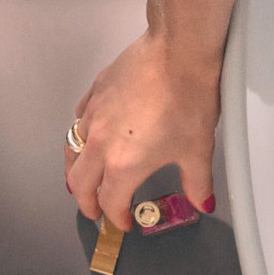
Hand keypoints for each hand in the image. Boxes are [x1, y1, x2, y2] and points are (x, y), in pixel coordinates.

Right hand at [66, 28, 218, 225]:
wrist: (178, 52)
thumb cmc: (188, 99)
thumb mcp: (198, 150)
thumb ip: (197, 184)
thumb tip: (202, 203)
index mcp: (123, 165)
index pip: (111, 202)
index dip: (116, 218)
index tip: (124, 223)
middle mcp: (99, 144)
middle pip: (80, 183)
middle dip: (86, 202)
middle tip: (95, 211)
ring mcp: (92, 116)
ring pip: (71, 152)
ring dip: (75, 172)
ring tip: (82, 180)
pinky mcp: (94, 93)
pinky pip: (78, 121)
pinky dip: (79, 137)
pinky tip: (88, 135)